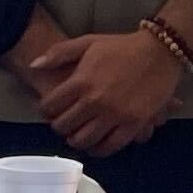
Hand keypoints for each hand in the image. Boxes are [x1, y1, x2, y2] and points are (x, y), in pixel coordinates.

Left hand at [26, 30, 182, 156]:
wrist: (159, 52)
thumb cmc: (121, 47)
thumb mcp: (88, 42)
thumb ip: (59, 53)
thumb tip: (33, 65)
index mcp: (81, 81)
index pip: (50, 107)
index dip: (45, 110)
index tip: (50, 110)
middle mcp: (95, 101)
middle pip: (64, 126)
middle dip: (59, 126)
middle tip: (63, 123)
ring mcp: (115, 115)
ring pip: (84, 140)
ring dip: (76, 140)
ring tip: (77, 134)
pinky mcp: (133, 124)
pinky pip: (110, 146)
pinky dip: (99, 149)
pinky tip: (96, 144)